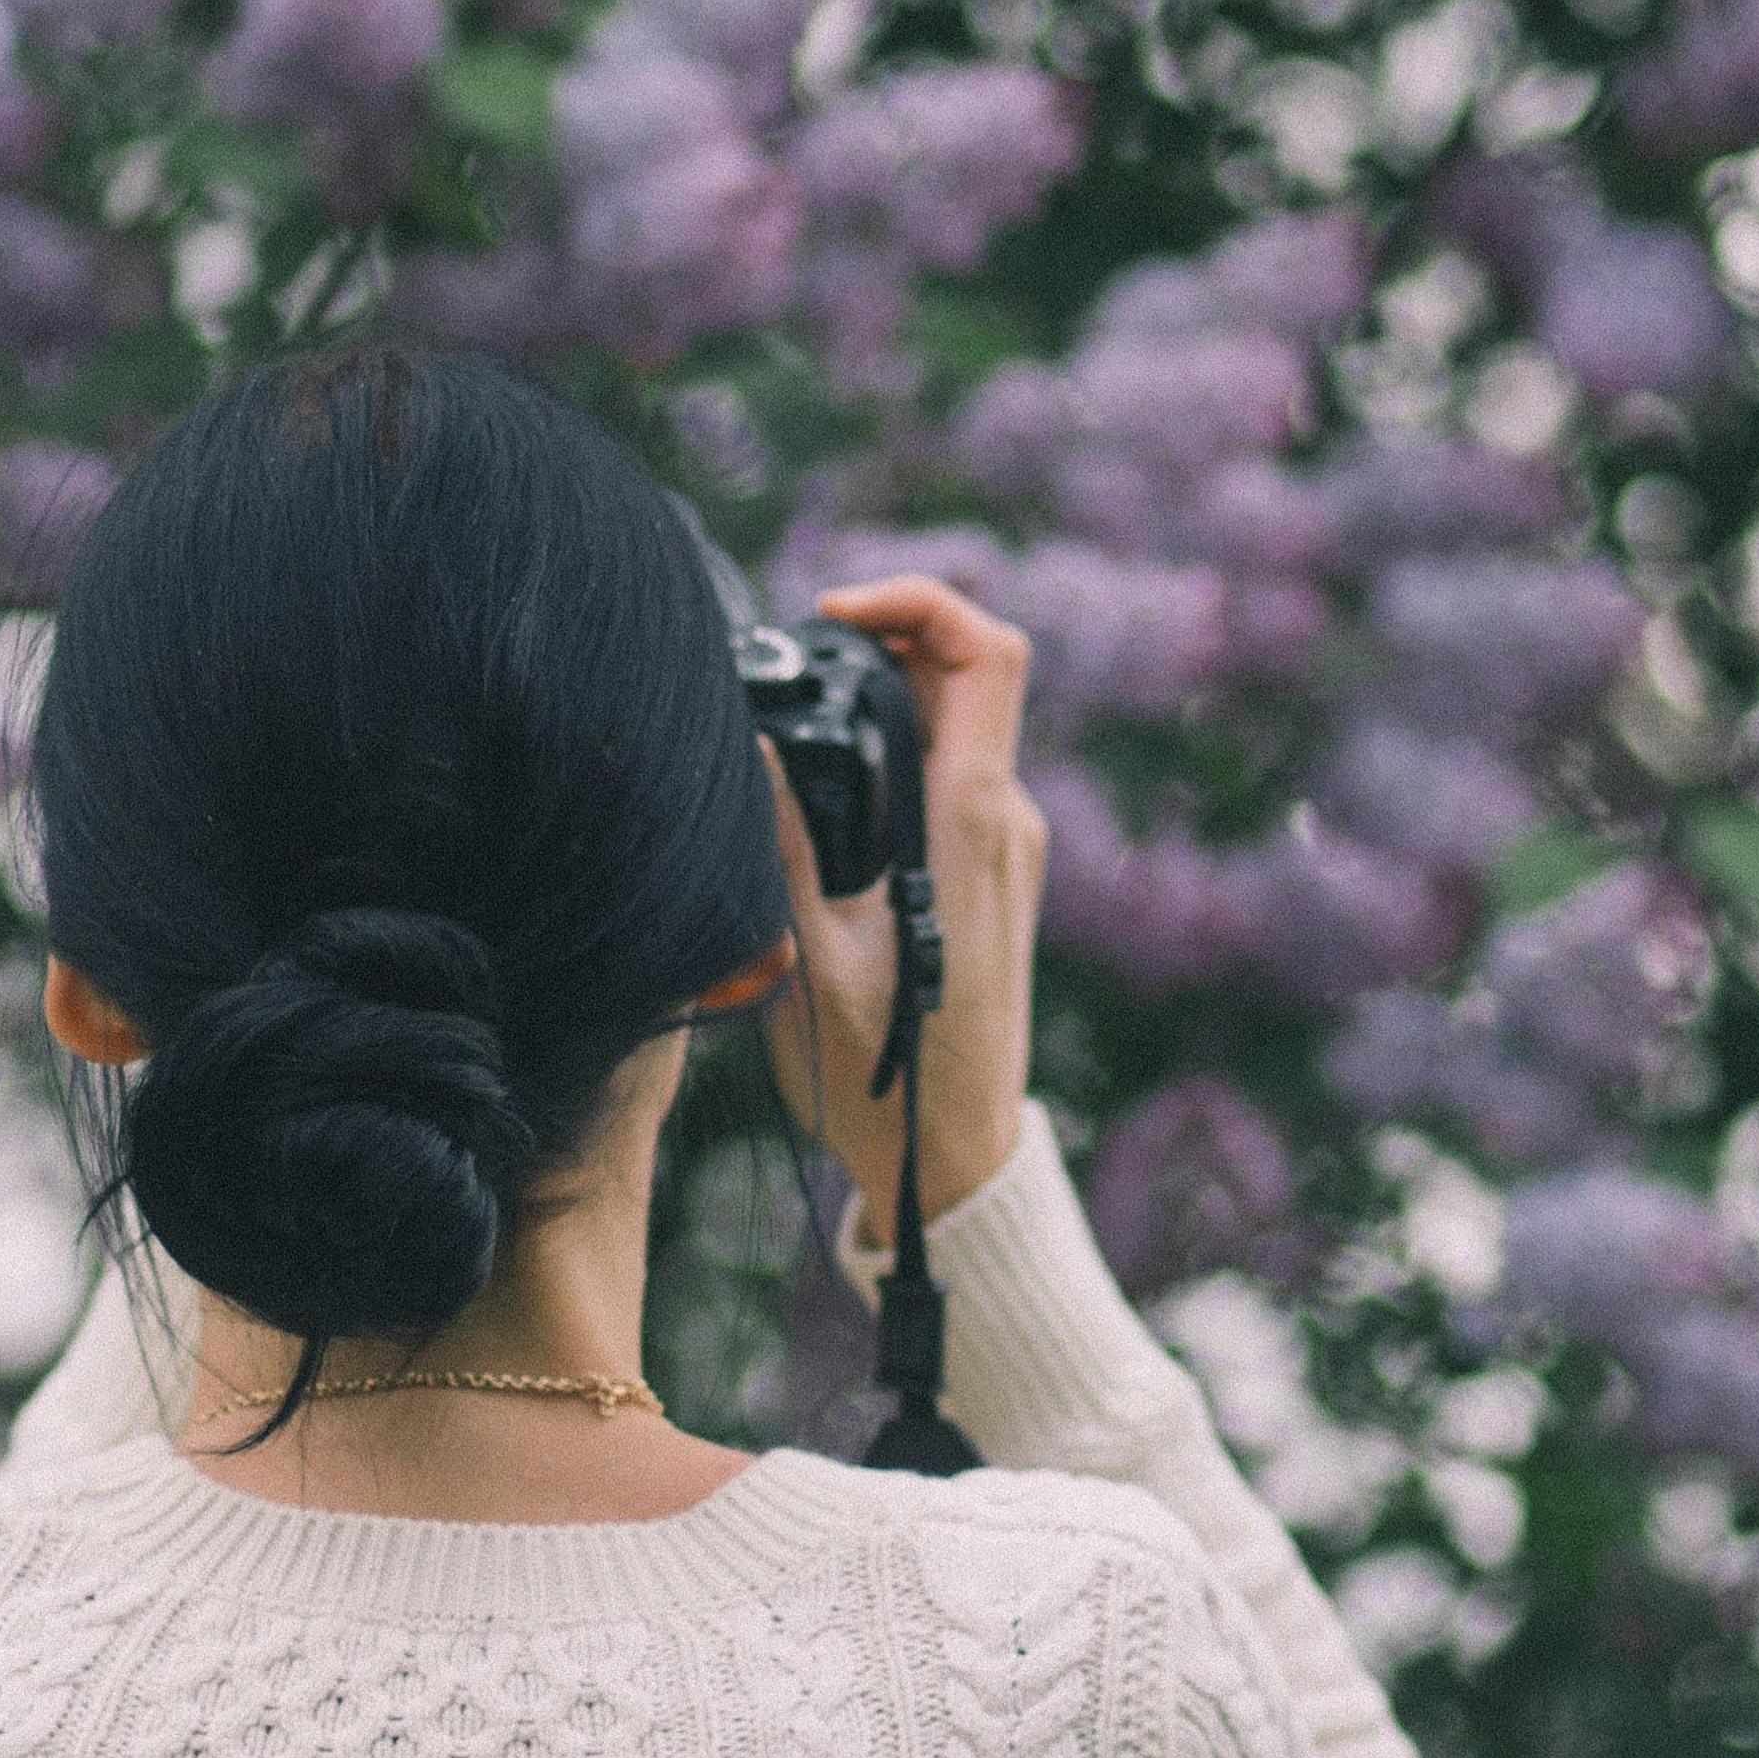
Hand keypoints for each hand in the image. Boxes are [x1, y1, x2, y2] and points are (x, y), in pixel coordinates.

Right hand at [753, 576, 1046, 1251]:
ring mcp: (1007, 843)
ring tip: (799, 726)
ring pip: (956, 722)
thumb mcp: (806, 957)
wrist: (952, 1155)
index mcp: (967, 823)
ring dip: (884, 701)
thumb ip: (781, 841)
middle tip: (795, 669)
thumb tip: (751, 741)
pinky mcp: (995, 870)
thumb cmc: (880, 1074)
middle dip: (881, 645)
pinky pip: (950, 773)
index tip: (834, 616)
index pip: (985, 654)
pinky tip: (829, 794)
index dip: (916, 602)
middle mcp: (1003, 818)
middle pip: (964, 672)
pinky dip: (895, 752)